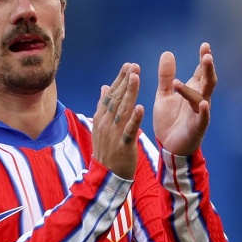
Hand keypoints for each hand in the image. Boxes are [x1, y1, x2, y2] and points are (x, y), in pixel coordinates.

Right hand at [91, 63, 144, 178]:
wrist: (106, 176)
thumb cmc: (107, 151)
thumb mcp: (102, 127)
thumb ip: (104, 107)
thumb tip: (105, 87)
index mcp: (101, 118)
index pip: (110, 95)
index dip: (119, 80)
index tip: (128, 66)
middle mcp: (106, 123)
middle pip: (116, 99)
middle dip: (125, 81)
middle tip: (133, 66)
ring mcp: (113, 134)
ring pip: (122, 110)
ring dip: (129, 93)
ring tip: (135, 77)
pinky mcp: (123, 145)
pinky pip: (129, 130)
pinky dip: (134, 119)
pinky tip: (140, 107)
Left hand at [153, 42, 216, 154]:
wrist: (168, 146)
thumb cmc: (170, 120)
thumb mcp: (164, 95)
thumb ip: (166, 76)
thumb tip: (167, 53)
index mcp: (192, 90)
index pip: (201, 71)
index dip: (204, 58)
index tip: (205, 45)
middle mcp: (199, 99)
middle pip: (207, 81)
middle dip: (208, 68)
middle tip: (206, 55)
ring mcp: (199, 113)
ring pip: (203, 97)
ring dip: (194, 88)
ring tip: (180, 82)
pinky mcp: (196, 127)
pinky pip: (203, 118)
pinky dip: (203, 111)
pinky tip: (203, 103)